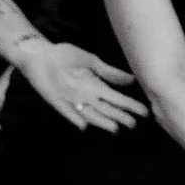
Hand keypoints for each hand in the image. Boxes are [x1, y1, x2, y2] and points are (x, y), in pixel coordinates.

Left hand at [14, 38, 146, 134]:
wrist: (41, 55)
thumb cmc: (65, 56)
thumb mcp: (91, 61)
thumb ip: (110, 72)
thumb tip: (132, 79)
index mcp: (96, 86)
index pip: (117, 99)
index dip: (130, 105)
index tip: (144, 112)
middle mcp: (86, 96)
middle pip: (107, 109)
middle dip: (120, 117)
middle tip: (133, 125)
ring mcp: (72, 100)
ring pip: (91, 114)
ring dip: (102, 121)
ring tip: (115, 128)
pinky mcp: (57, 102)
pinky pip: (67, 113)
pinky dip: (75, 118)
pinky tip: (84, 126)